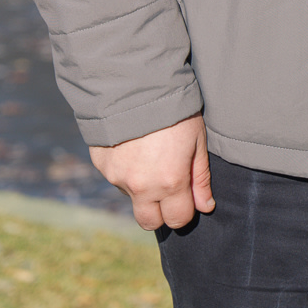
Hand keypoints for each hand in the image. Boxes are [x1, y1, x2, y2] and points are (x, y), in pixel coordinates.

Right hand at [89, 113, 214, 230]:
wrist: (134, 84)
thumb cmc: (174, 110)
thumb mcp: (196, 140)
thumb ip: (200, 177)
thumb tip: (205, 206)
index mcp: (169, 182)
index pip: (178, 220)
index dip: (185, 210)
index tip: (187, 195)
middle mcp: (141, 186)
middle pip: (150, 222)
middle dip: (161, 212)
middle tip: (168, 187)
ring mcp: (117, 177)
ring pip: (132, 199)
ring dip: (142, 188)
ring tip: (151, 156)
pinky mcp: (102, 166)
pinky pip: (117, 179)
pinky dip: (126, 171)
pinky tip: (134, 147)